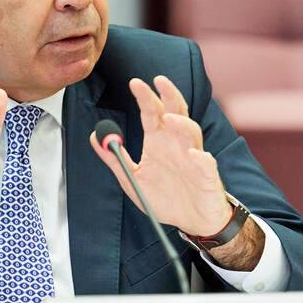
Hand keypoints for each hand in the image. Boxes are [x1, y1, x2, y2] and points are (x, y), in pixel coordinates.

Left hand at [89, 75, 231, 236]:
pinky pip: (206, 163)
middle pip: (176, 112)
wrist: (193, 221)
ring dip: (181, 124)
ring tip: (168, 119)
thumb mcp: (132, 179)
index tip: (134, 83)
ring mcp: (194, 157)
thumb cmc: (166, 198)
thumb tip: (95, 136)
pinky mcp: (207, 175)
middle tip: (159, 80)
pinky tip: (193, 155)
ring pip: (191, 132)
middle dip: (169, 95)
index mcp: (159, 143)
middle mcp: (177, 144)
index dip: (145, 98)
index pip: (152, 113)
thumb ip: (114, 158)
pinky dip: (200, 158)